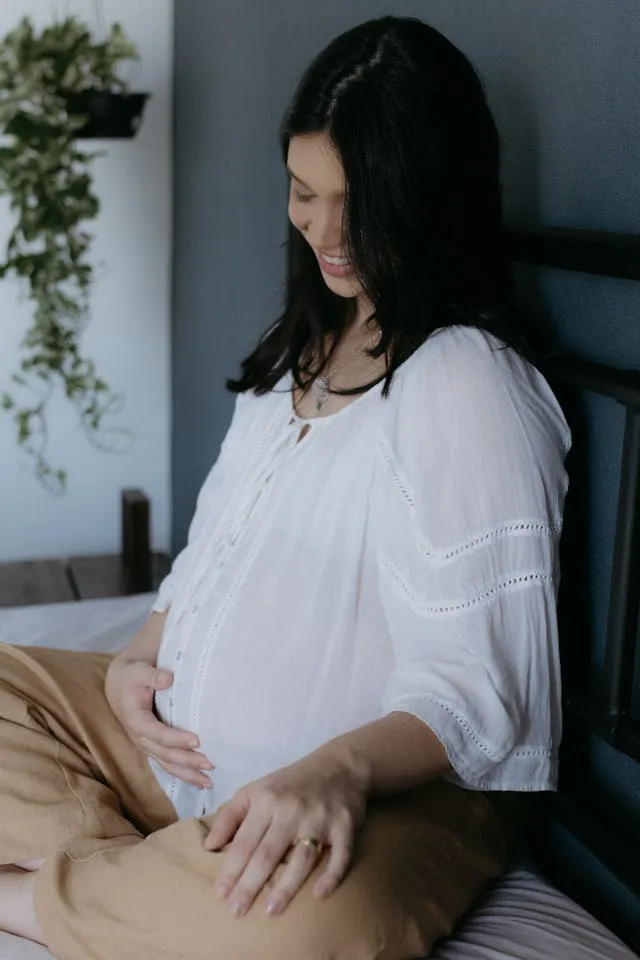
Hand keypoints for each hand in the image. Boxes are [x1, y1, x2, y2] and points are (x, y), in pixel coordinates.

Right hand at [104, 657, 213, 788]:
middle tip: (210, 763)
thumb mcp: (139, 672)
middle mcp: (140, 738)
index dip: (176, 739)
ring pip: (167, 764)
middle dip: (188, 761)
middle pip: (165, 754)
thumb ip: (153, 676)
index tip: (197, 741)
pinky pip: (168, 764)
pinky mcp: (153, 747)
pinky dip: (184, 774)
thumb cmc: (132, 677)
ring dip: (188, 774)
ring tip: (209, 782)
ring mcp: (146, 745)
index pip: (157, 734)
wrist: (120, 685)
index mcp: (136, 721)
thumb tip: (168, 679)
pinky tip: (200, 781)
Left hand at [203, 746, 369, 917]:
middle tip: (236, 911)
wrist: (339, 765)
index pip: (245, 841)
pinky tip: (319, 895)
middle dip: (250, 884)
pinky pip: (340, 855)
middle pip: (268, 853)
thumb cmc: (290, 784)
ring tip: (270, 911)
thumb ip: (230, 815)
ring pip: (301, 858)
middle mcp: (292, 810)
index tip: (220, 894)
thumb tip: (209, 847)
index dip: (231, 869)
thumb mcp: (255, 790)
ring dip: (286, 886)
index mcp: (267, 800)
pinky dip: (331, 875)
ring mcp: (320, 819)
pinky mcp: (345, 826)